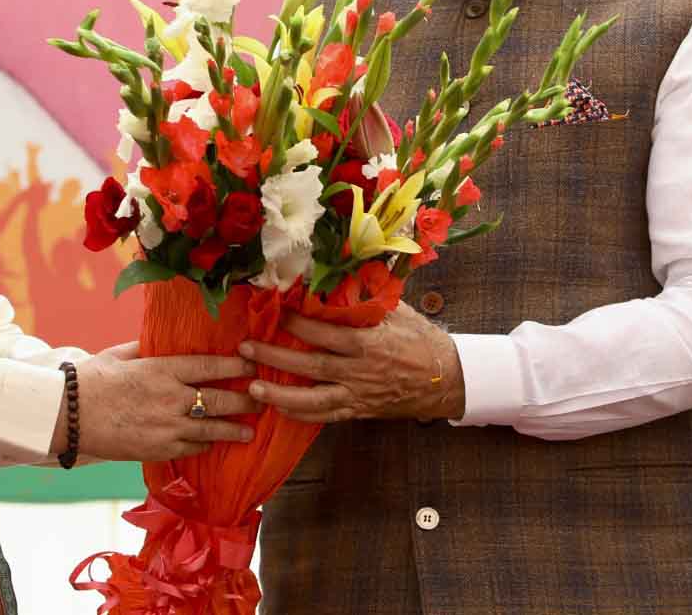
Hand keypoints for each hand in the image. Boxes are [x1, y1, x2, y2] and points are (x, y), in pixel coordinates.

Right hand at [60, 349, 258, 461]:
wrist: (67, 415)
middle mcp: (170, 398)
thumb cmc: (90, 380)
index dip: (236, 366)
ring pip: (212, 430)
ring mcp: (166, 427)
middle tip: (260, 399)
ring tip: (249, 431)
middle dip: (244, 400)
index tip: (252, 365)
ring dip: (234, 430)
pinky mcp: (158, 450)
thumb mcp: (120, 355)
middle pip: (219, 400)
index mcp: (162, 369)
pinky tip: (213, 443)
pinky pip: (191, 447)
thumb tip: (162, 340)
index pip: (210, 366)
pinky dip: (205, 445)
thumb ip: (146, 348)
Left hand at [238, 302, 464, 423]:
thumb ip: (366, 297)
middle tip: (245, 349)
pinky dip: (300, 415)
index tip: (276, 311)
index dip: (297, 324)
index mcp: (368, 342)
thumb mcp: (397, 311)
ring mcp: (359, 394)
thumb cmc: (420, 339)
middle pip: (310, 367)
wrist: (447, 379)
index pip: (325, 333)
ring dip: (280, 395)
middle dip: (275, 358)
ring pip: (313, 400)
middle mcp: (360, 371)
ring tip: (252, 388)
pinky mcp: (360, 411)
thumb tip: (338, 273)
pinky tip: (278, 408)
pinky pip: (326, 417)